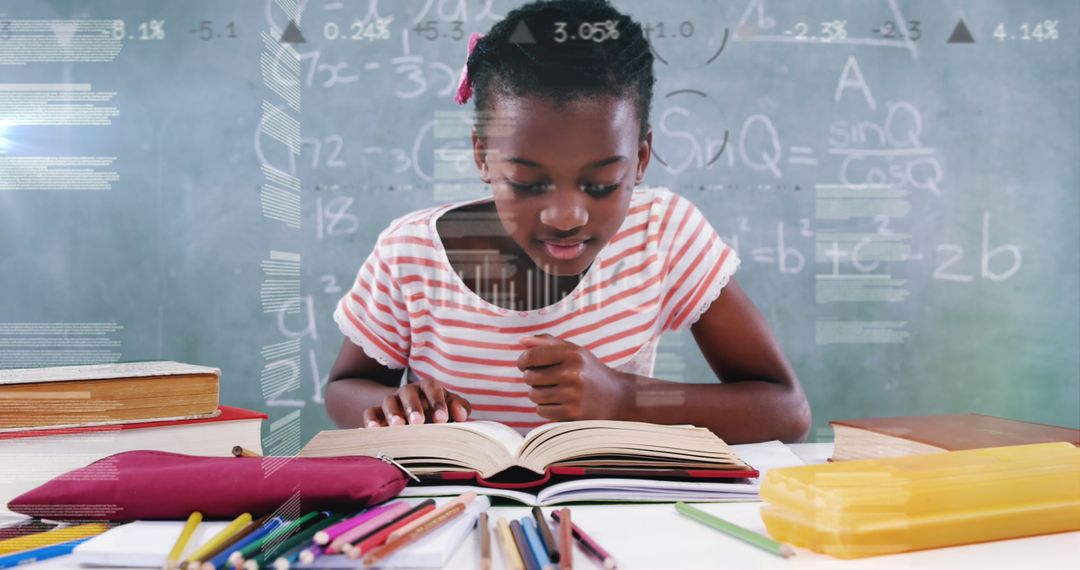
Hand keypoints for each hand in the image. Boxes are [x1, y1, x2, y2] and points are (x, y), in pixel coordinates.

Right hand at [362, 379, 471, 427]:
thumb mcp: (448, 406)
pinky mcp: (377, 413)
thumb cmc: (434, 410)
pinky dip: (372, 419)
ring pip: (389, 402)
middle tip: (418, 422)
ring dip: (393, 413)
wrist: (409, 410)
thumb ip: (459, 407)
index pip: (431, 388)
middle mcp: (408, 392)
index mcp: (427, 388)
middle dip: (413, 406)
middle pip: (408, 393)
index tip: (442, 418)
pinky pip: (371, 412)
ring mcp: (391, 401)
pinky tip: (375, 429)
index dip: (437, 401)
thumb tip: (462, 416)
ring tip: (398, 426)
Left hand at [517, 334, 632, 420]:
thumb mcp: (574, 351)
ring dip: (538, 394)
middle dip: (531, 378)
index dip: (522, 361)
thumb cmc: (590, 371)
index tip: (525, 365)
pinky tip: (559, 403)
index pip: (532, 356)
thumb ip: (547, 343)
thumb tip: (521, 340)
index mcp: (572, 354)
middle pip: (530, 377)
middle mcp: (573, 373)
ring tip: (552, 391)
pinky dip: (545, 408)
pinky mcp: (573, 414)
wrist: (618, 397)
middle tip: (543, 379)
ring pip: (534, 395)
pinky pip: (542, 411)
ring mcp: (573, 395)